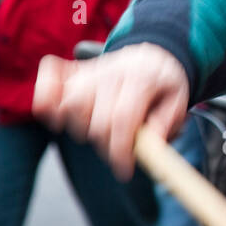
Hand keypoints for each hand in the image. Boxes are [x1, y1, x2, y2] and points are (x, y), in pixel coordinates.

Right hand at [33, 43, 189, 179]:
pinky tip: (55, 116)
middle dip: (105, 144)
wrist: (153, 54)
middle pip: (94, 117)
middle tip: (119, 151)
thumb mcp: (178, 102)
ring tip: (101, 131)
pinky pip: (51, 75)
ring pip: (71, 103)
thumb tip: (151, 145)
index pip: (122, 118)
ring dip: (81, 126)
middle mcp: (113, 71)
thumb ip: (167, 123)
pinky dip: (46, 94)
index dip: (119, 150)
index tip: (124, 170)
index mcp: (141, 78)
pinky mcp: (77, 70)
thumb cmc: (164, 84)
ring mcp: (92, 69)